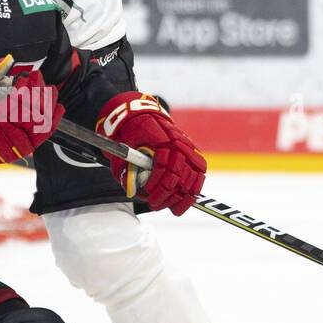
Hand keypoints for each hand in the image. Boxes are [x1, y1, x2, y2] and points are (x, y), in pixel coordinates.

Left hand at [96, 91, 205, 215]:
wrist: (139, 115)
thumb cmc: (129, 133)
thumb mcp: (122, 148)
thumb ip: (125, 169)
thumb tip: (133, 191)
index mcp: (161, 138)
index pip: (165, 166)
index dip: (157, 184)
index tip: (147, 195)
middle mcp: (179, 142)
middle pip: (181, 174)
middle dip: (167, 193)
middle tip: (154, 203)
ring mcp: (189, 147)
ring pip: (194, 177)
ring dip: (182, 196)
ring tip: (170, 207)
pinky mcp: (193, 153)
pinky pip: (200, 174)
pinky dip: (194, 190)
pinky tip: (185, 201)